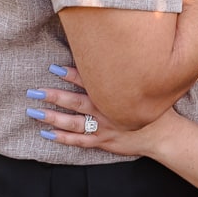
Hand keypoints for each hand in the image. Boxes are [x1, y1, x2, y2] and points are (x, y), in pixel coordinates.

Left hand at [25, 65, 169, 156]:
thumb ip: (127, 73)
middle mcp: (106, 110)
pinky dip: (63, 138)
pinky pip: (79, 141)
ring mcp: (103, 128)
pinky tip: (47, 133)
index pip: (90, 81)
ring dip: (53, 117)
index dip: (71, 74)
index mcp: (114, 95)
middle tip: (34, 91)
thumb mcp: (144, 86)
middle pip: (76, 102)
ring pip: (73, 123)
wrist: (163, 134)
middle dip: (54, 96)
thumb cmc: (152, 108)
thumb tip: (113, 54)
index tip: (53, 68)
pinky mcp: (103, 142)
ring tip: (34, 112)